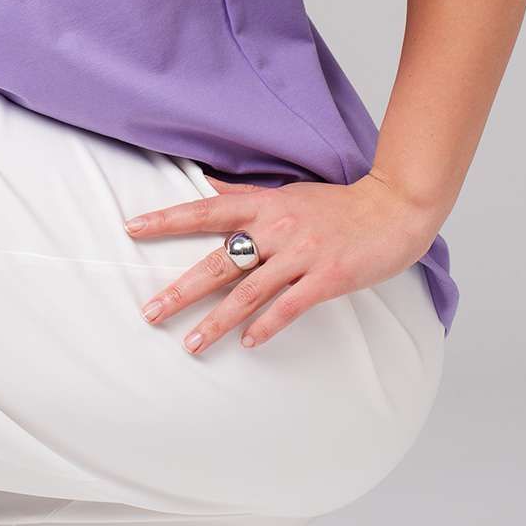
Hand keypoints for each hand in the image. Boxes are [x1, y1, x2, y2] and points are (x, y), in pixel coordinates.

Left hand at [123, 171, 437, 353]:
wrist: (393, 208)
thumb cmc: (338, 202)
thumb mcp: (287, 191)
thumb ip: (246, 192)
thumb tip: (208, 182)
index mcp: (263, 204)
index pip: (205, 210)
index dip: (167, 219)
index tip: (133, 228)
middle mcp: (276, 228)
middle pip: (219, 260)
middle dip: (181, 289)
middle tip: (150, 311)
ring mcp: (301, 254)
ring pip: (249, 291)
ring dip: (217, 320)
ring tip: (190, 344)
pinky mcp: (327, 278)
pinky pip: (289, 306)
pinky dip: (266, 325)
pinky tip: (247, 343)